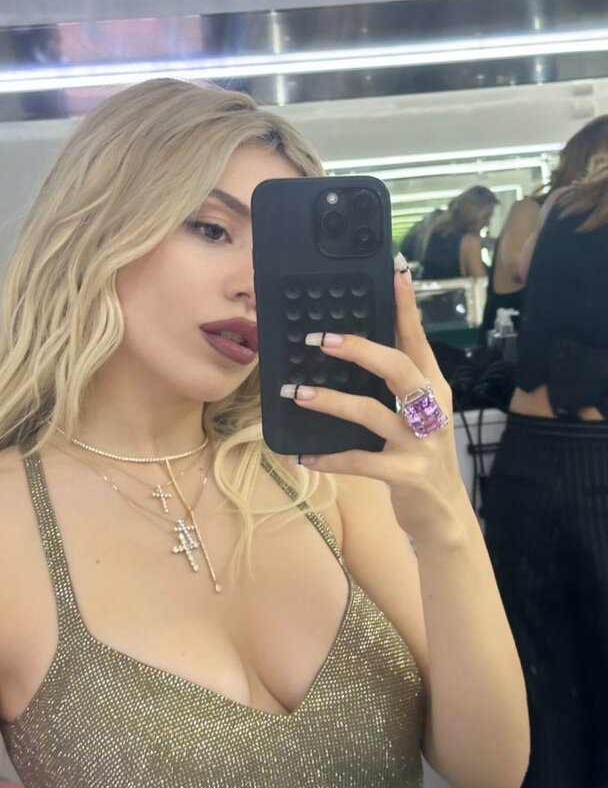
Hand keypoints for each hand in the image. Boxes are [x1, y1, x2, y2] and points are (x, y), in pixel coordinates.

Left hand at [281, 269, 466, 539]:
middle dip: (362, 351)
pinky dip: (331, 458)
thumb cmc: (421, 457)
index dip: (407, 307)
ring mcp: (422, 443)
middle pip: (401, 369)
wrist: (444, 516)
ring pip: (375, 414)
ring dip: (333, 402)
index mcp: (434, 388)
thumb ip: (393, 388)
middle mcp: (433, 410)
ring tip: (298, 393)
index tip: (395, 272)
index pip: (418, 340)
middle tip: (322, 339)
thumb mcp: (417, 416)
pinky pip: (363, 462)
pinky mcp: (407, 475)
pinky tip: (303, 456)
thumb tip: (352, 351)